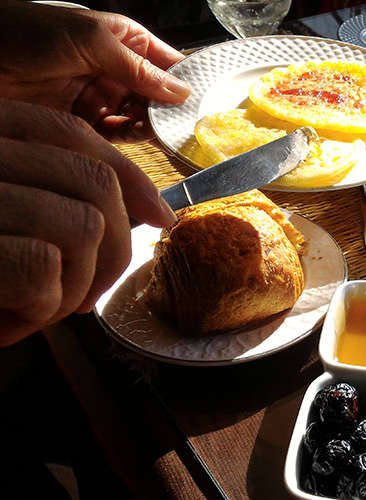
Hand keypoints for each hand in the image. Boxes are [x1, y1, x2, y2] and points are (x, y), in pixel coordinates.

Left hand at [0, 1, 190, 142]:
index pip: (170, 65)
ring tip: (159, 130)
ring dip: (152, 126)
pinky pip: (119, 136)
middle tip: (182, 123)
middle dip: (171, 110)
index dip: (187, 84)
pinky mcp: (86, 124)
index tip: (201, 102)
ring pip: (143, 119)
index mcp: (126, 41)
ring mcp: (103, 97)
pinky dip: (130, 140)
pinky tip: (138, 137)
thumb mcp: (92, 41)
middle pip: (160, 97)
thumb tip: (180, 91)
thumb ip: (139, 68)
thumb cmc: (26, 33)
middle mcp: (119, 70)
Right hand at [0, 99, 177, 345]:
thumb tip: (149, 210)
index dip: (128, 177)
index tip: (158, 217)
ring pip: (82, 226)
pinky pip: (43, 270)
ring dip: (75, 287)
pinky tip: (8, 323)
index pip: (71, 136)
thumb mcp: (2, 217)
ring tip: (37, 310)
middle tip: (86, 294)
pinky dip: (38, 311)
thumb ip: (53, 196)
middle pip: (91, 182)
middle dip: (114, 247)